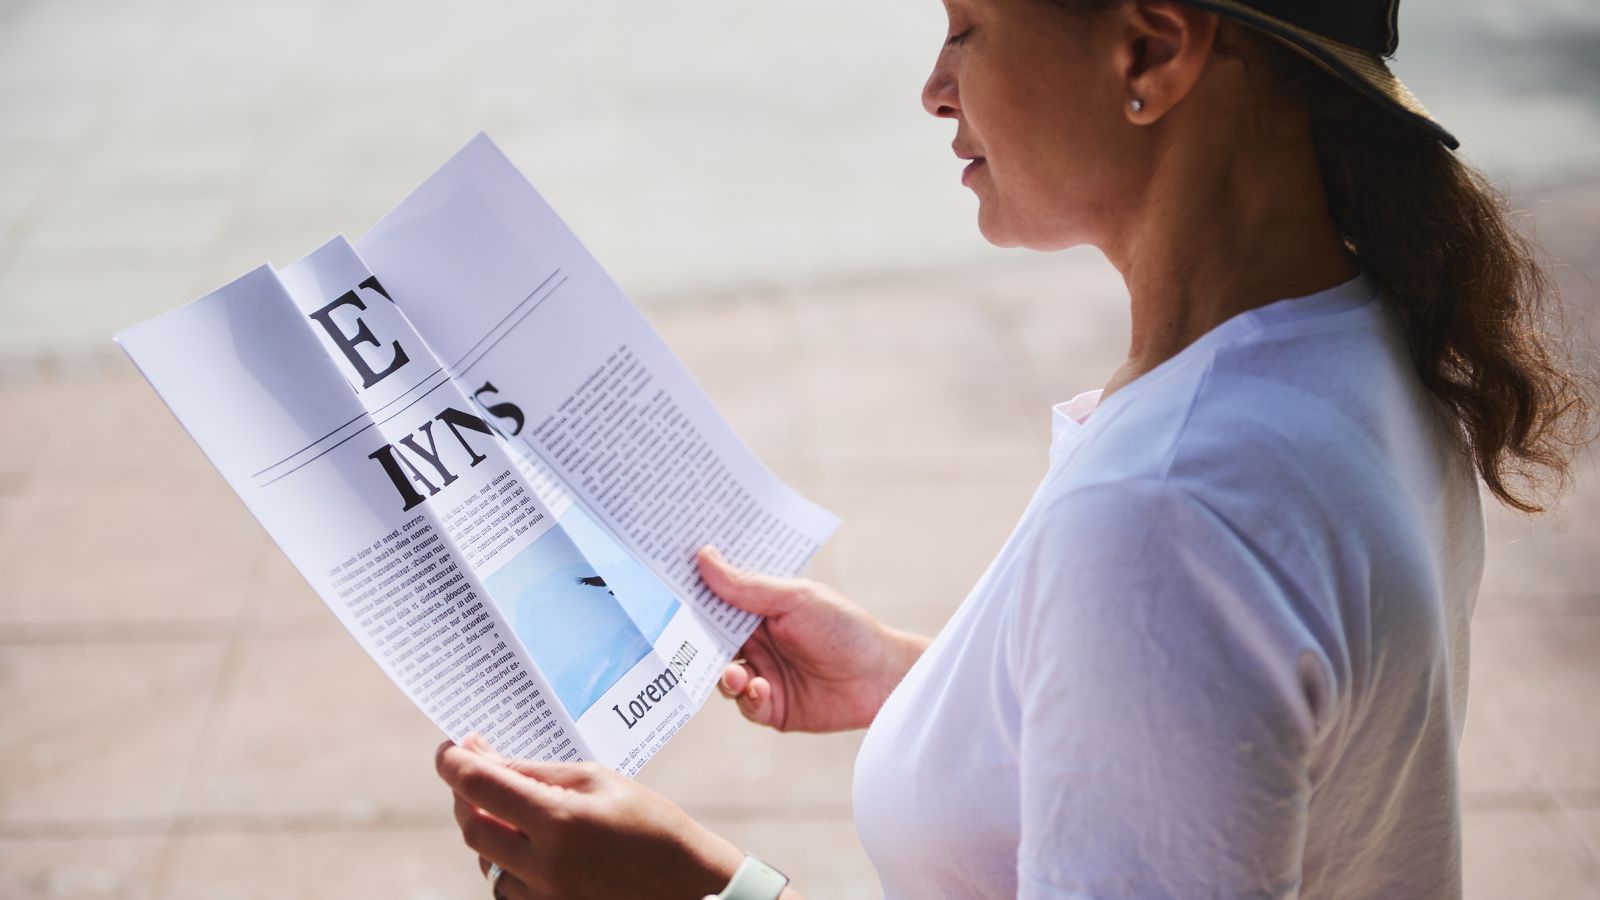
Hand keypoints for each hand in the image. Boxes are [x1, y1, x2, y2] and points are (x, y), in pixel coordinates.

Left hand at [437, 734, 744, 898]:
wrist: (688, 885)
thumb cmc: (650, 823)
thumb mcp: (598, 780)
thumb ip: (536, 771)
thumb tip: (484, 755)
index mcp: (558, 822)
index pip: (480, 788)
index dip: (454, 763)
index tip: (448, 749)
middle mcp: (543, 866)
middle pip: (472, 827)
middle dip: (465, 795)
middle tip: (474, 772)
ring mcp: (544, 897)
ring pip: (485, 860)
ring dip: (487, 829)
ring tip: (510, 807)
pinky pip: (506, 885)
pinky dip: (506, 860)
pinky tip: (530, 843)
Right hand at [696, 546, 928, 732]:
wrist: (883, 678)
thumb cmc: (845, 628)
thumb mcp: (794, 599)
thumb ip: (747, 587)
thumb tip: (704, 557)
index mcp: (760, 608)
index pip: (716, 600)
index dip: (692, 596)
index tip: (664, 588)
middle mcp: (757, 640)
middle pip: (711, 642)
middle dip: (695, 643)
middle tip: (677, 641)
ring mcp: (762, 674)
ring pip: (721, 676)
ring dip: (723, 676)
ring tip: (735, 674)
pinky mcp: (772, 707)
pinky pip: (745, 705)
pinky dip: (747, 697)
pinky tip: (759, 689)